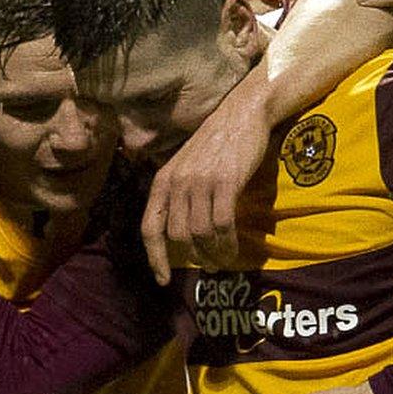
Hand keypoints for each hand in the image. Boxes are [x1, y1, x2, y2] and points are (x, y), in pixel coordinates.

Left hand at [141, 77, 268, 283]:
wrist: (242, 114)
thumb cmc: (217, 143)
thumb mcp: (187, 166)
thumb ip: (180, 194)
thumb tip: (182, 234)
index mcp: (163, 180)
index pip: (150, 227)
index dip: (154, 257)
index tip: (162, 280)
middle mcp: (176, 182)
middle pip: (176, 235)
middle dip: (192, 257)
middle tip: (208, 266)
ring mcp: (199, 182)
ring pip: (200, 233)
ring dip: (213, 253)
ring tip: (223, 261)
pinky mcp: (224, 182)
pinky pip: (222, 224)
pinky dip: (227, 243)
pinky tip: (233, 250)